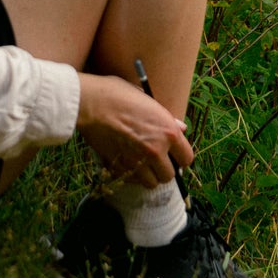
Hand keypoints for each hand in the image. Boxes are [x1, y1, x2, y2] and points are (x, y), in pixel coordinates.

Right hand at [76, 73, 194, 187]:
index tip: (174, 154)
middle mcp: (156, 150)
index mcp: (167, 131)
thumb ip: (166, 118)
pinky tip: (127, 162)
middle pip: (169, 175)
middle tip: (156, 159)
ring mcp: (137, 162)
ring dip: (148, 175)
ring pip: (151, 183)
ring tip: (142, 163)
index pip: (187, 158)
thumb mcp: (147, 100)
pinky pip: (131, 180)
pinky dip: (131, 175)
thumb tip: (180, 127)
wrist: (90, 103)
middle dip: (164, 169)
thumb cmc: (118, 94)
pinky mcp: (119, 167)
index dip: (181, 157)